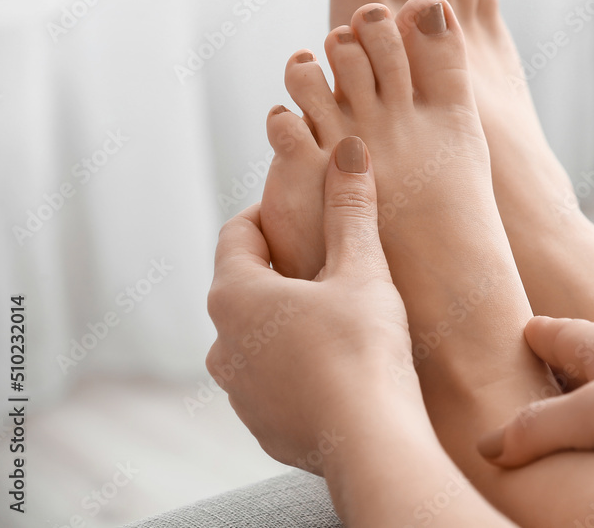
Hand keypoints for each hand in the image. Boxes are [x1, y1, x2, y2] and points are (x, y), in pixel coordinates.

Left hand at [206, 136, 412, 471]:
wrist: (371, 442)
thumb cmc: (363, 348)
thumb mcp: (362, 270)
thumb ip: (350, 209)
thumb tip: (347, 150)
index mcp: (235, 295)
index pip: (238, 234)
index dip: (271, 211)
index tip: (304, 203)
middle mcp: (222, 344)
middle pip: (245, 285)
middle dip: (283, 266)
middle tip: (328, 254)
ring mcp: (239, 390)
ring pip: (257, 336)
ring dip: (288, 317)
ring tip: (336, 311)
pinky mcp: (262, 425)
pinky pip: (273, 379)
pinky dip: (297, 362)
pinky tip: (338, 361)